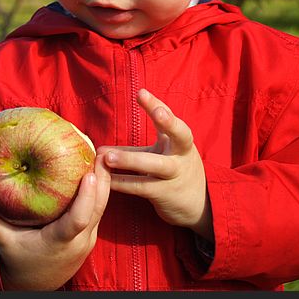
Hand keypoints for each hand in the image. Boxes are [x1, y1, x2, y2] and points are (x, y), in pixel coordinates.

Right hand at [0, 159, 110, 290]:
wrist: (36, 284)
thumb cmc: (18, 259)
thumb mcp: (3, 242)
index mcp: (60, 241)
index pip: (80, 219)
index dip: (87, 197)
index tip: (90, 174)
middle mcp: (79, 240)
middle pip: (99, 208)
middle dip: (102, 179)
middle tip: (100, 151)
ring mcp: (88, 238)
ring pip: (103, 207)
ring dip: (104, 182)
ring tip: (100, 154)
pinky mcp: (91, 234)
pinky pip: (99, 209)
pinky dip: (99, 190)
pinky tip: (95, 170)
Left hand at [98, 89, 212, 240]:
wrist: (198, 205)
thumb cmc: (174, 172)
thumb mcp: (160, 156)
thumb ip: (132, 151)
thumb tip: (100, 150)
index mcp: (179, 141)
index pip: (170, 118)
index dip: (157, 105)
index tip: (141, 92)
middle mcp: (182, 154)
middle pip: (181, 134)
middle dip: (170, 122)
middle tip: (157, 111)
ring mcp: (176, 174)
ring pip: (155, 164)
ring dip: (130, 160)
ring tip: (107, 158)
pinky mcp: (166, 193)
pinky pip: (143, 186)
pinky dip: (124, 183)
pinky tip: (107, 181)